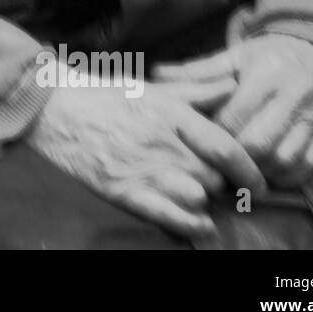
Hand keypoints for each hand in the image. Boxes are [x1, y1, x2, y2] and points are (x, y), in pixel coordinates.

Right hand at [25, 68, 266, 239]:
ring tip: (199, 195)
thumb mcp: (152, 87)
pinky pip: (169, 216)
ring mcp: (141, 169)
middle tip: (220, 184)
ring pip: (197, 196)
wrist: (53, 109)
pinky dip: (191, 224)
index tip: (259, 183)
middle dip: (221, 182)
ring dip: (203, 199)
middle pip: (214, 176)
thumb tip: (233, 87)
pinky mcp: (122, 191)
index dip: (250, 170)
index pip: (226, 147)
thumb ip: (195, 90)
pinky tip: (200, 225)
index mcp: (171, 114)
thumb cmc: (104, 95)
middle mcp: (161, 143)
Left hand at [153, 35, 312, 187]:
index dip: (213, 136)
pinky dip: (288, 176)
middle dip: (233, 159)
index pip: (233, 119)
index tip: (201, 141)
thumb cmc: (270, 56)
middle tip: (217, 163)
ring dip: (259, 172)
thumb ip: (197, 71)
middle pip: (257, 144)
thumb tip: (156, 74)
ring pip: (284, 160)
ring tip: (240, 170)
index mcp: (265, 77)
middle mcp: (294, 98)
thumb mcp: (235, 55)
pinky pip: (310, 167)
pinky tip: (270, 173)